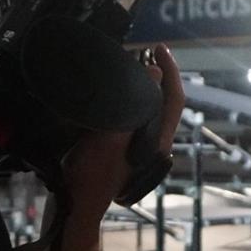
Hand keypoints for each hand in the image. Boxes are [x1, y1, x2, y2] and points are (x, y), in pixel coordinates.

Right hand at [62, 46, 184, 205]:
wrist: (76, 202)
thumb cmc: (94, 173)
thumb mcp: (112, 137)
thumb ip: (134, 107)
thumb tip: (154, 73)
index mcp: (157, 139)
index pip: (174, 98)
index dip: (171, 70)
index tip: (158, 48)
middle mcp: (152, 141)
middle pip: (164, 101)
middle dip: (157, 73)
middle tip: (142, 51)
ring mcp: (138, 145)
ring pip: (148, 107)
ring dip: (142, 84)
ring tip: (129, 63)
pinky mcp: (123, 148)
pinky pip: (132, 114)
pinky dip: (128, 97)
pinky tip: (113, 89)